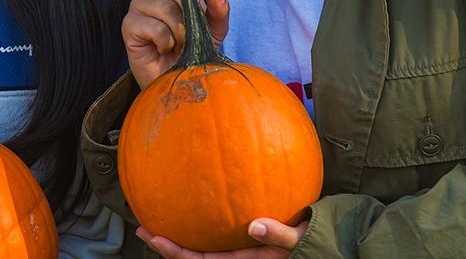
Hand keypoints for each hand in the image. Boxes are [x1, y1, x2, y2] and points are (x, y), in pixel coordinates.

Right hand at [122, 0, 229, 89]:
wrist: (178, 81)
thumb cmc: (193, 52)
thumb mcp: (214, 30)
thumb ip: (219, 9)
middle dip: (190, 12)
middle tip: (193, 33)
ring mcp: (139, 7)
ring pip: (165, 7)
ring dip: (179, 31)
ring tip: (180, 45)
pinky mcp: (129, 25)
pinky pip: (152, 26)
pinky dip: (164, 40)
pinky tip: (164, 49)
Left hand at [137, 219, 307, 257]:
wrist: (323, 242)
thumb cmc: (311, 241)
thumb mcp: (298, 239)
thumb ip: (278, 235)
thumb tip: (254, 227)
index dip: (177, 253)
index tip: (156, 239)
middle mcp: (235, 258)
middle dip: (166, 247)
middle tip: (142, 229)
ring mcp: (235, 250)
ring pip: (199, 249)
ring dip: (176, 238)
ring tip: (154, 222)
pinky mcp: (239, 240)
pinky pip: (211, 237)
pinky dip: (195, 228)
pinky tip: (185, 211)